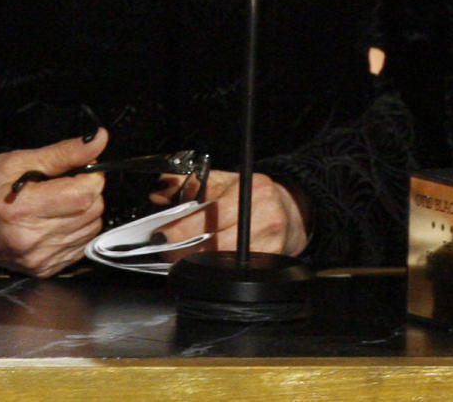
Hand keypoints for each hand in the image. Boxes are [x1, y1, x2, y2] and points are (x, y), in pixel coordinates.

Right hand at [0, 128, 108, 276]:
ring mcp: (39, 260)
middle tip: (66, 182)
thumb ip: (64, 152)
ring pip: (91, 229)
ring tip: (59, 200)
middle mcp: (32, 241)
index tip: (81, 168)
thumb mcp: (20, 160)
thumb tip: (98, 139)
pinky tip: (58, 219)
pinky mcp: (45, 270)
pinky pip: (82, 246)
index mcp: (23, 210)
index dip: (91, 176)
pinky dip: (78, 229)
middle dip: (88, 191)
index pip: (83, 195)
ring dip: (84, 211)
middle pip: (91, 211)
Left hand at [149, 167, 308, 256]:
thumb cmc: (254, 195)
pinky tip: (204, 265)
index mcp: (253, 189)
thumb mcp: (225, 181)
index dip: (184, 226)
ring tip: (180, 257)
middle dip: (187, 248)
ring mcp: (271, 242)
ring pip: (225, 260)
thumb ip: (192, 184)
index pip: (213, 212)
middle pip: (218, 241)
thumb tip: (162, 188)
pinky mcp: (272, 262)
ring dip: (199, 261)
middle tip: (166, 249)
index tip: (163, 234)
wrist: (290, 211)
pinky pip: (236, 270)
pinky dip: (216, 269)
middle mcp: (265, 215)